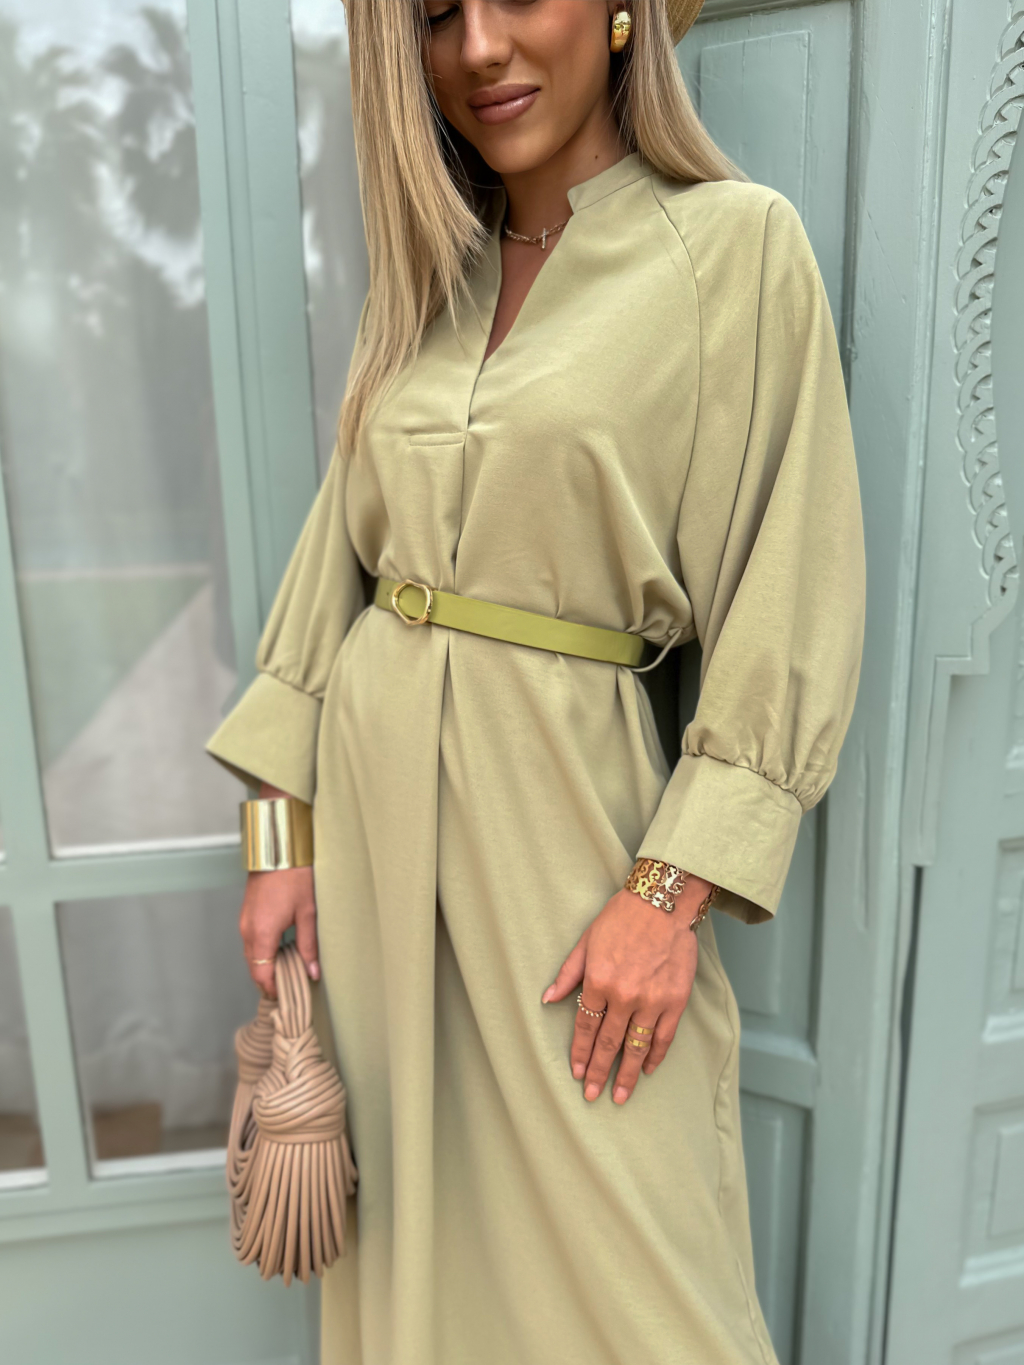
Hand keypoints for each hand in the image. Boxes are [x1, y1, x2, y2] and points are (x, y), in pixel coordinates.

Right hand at [238, 783, 318, 995]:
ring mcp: (244, 921)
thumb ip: (308, 946)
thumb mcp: (308, 913)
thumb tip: (312, 972)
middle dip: (270, 981)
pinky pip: (250, 941)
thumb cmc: (296, 876)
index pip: (261, 975)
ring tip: (289, 973)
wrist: (280, 847)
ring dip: (266, 966)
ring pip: (251, 955)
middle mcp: (247, 930)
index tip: (288, 999)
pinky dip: (262, 952)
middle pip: (254, 967)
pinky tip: (281, 951)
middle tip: (291, 990)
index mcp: (261, 934)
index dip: (274, 990)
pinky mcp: (246, 913)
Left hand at [541, 873, 714, 1104]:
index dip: (580, 1052)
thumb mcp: (586, 941)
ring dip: (627, 1074)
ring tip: (620, 1096)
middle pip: (609, 1043)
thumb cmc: (622, 918)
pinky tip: (648, 1069)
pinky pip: (664, 1037)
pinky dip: (656, 1056)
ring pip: (637, 1046)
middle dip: (599, 1072)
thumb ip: (568, 973)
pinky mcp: (676, 1000)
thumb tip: (548, 999)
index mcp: (599, 981)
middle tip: (593, 1095)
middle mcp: (625, 995)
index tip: (577, 1073)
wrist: (663, 903)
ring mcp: (653, 1000)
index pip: (586, 1027)